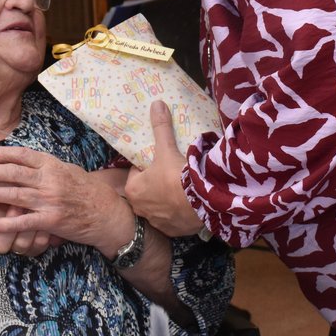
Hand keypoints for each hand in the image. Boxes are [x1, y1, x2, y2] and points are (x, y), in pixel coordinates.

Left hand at [0, 146, 131, 252]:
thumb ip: (46, 166)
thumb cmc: (86, 190)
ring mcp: (50, 201)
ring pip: (15, 195)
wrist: (107, 213)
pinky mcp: (51, 221)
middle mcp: (50, 181)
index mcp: (53, 166)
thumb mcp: (68, 170)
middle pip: (13, 173)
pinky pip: (25, 222)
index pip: (22, 155)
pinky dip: (7, 223)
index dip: (1, 154)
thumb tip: (23, 160)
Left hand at [125, 100, 204, 236]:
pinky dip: (177, 214)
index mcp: (133, 188)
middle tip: (173, 175)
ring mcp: (156, 222)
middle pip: (146, 191)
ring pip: (159, 207)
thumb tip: (156, 104)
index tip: (161, 162)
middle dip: (156, 185)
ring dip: (166, 200)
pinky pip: (172, 220)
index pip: (137, 173)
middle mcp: (140, 209)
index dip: (148, 166)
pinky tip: (187, 205)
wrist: (202, 202)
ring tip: (182, 189)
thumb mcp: (166, 149)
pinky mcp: (172, 232)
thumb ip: (160, 127)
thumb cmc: (177, 175)